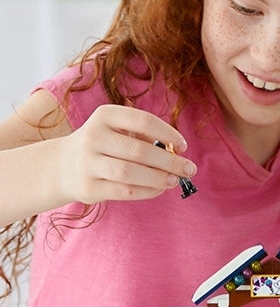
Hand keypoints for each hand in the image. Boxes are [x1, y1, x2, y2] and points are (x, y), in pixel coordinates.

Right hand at [56, 104, 194, 204]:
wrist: (64, 165)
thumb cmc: (106, 144)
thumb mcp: (119, 129)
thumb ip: (146, 136)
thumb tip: (176, 154)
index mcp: (105, 115)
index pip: (143, 121)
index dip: (168, 134)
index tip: (183, 147)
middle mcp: (92, 137)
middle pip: (139, 150)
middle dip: (170, 162)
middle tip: (189, 169)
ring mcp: (86, 163)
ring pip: (130, 173)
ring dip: (158, 178)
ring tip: (175, 181)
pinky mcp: (87, 187)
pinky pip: (123, 191)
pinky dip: (146, 191)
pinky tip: (159, 189)